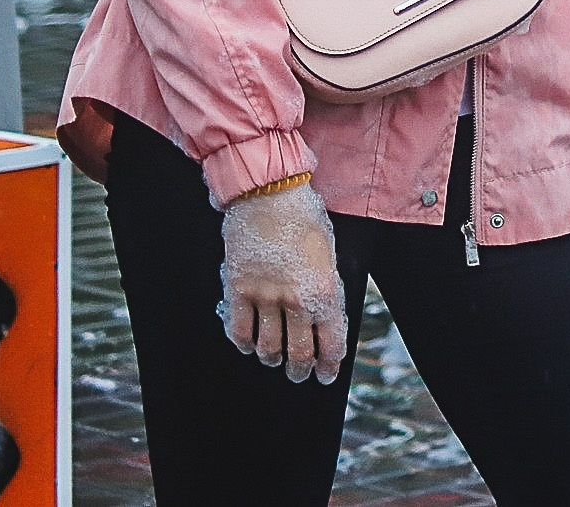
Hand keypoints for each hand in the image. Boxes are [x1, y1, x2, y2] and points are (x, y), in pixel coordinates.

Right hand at [217, 179, 347, 383]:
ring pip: (267, 347)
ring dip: (272, 359)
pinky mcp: (239, 289)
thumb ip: (325, 288)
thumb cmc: (305, 217)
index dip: (328, 364)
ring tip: (274, 360)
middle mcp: (296, 300)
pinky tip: (249, 344)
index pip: (331, 342)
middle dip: (299, 370)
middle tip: (298, 374)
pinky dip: (244, 343)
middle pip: (298, 352)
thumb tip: (323, 315)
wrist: (270, 194)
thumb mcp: (328, 254)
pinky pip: (239, 329)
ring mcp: (265, 297)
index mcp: (325, 291)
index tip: (326, 374)